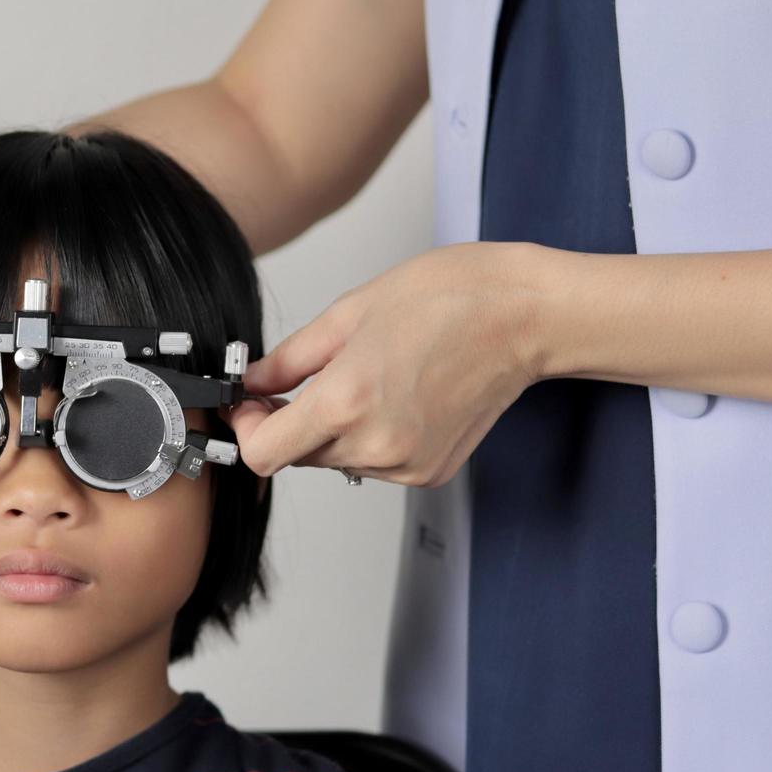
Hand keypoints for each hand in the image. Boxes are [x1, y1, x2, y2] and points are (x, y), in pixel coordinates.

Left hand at [221, 242, 545, 486]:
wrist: (524, 315)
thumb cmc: (449, 299)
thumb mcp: (348, 314)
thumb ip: (290, 359)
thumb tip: (253, 382)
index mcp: (346, 403)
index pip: (261, 454)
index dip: (247, 427)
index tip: (254, 402)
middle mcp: (374, 445)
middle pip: (297, 456)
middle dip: (290, 421)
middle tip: (307, 378)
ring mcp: (406, 465)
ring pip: (335, 461)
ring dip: (332, 429)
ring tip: (367, 377)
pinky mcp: (430, 472)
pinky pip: (374, 464)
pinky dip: (369, 437)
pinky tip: (394, 396)